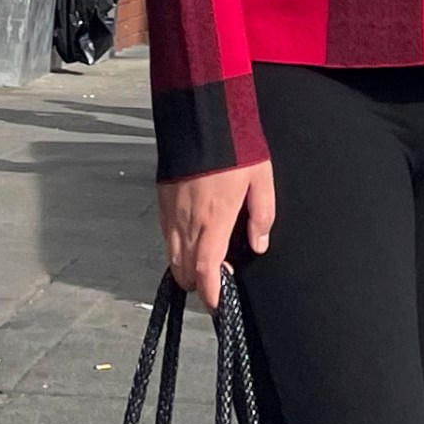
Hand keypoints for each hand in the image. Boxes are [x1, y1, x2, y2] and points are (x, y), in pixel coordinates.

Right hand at [156, 162, 275, 311]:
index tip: (219, 305)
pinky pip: (166, 237)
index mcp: (214, 220)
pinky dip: (177, 248)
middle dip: (200, 284)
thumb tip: (258, 246)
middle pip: (185, 271)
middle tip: (219, 281)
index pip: (206, 270)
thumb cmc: (236, 148)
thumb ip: (262, 217)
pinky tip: (193, 241)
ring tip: (208, 263)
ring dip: (187, 268)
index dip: (211, 294)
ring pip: (172, 257)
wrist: (202, 118)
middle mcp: (187, 221)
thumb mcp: (262, 181)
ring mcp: (170, 212)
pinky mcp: (161, 202)